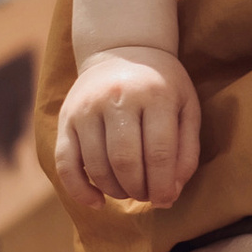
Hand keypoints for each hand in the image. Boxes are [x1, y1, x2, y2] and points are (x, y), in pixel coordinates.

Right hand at [53, 43, 202, 215]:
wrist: (123, 49)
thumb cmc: (161, 86)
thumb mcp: (186, 108)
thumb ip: (186, 150)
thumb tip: (170, 193)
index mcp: (155, 94)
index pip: (158, 152)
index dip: (162, 185)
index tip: (165, 200)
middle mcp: (117, 98)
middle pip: (125, 162)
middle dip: (139, 190)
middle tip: (147, 195)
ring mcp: (87, 108)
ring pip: (96, 166)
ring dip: (115, 190)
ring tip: (129, 191)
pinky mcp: (66, 119)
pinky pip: (65, 163)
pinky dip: (79, 190)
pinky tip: (97, 201)